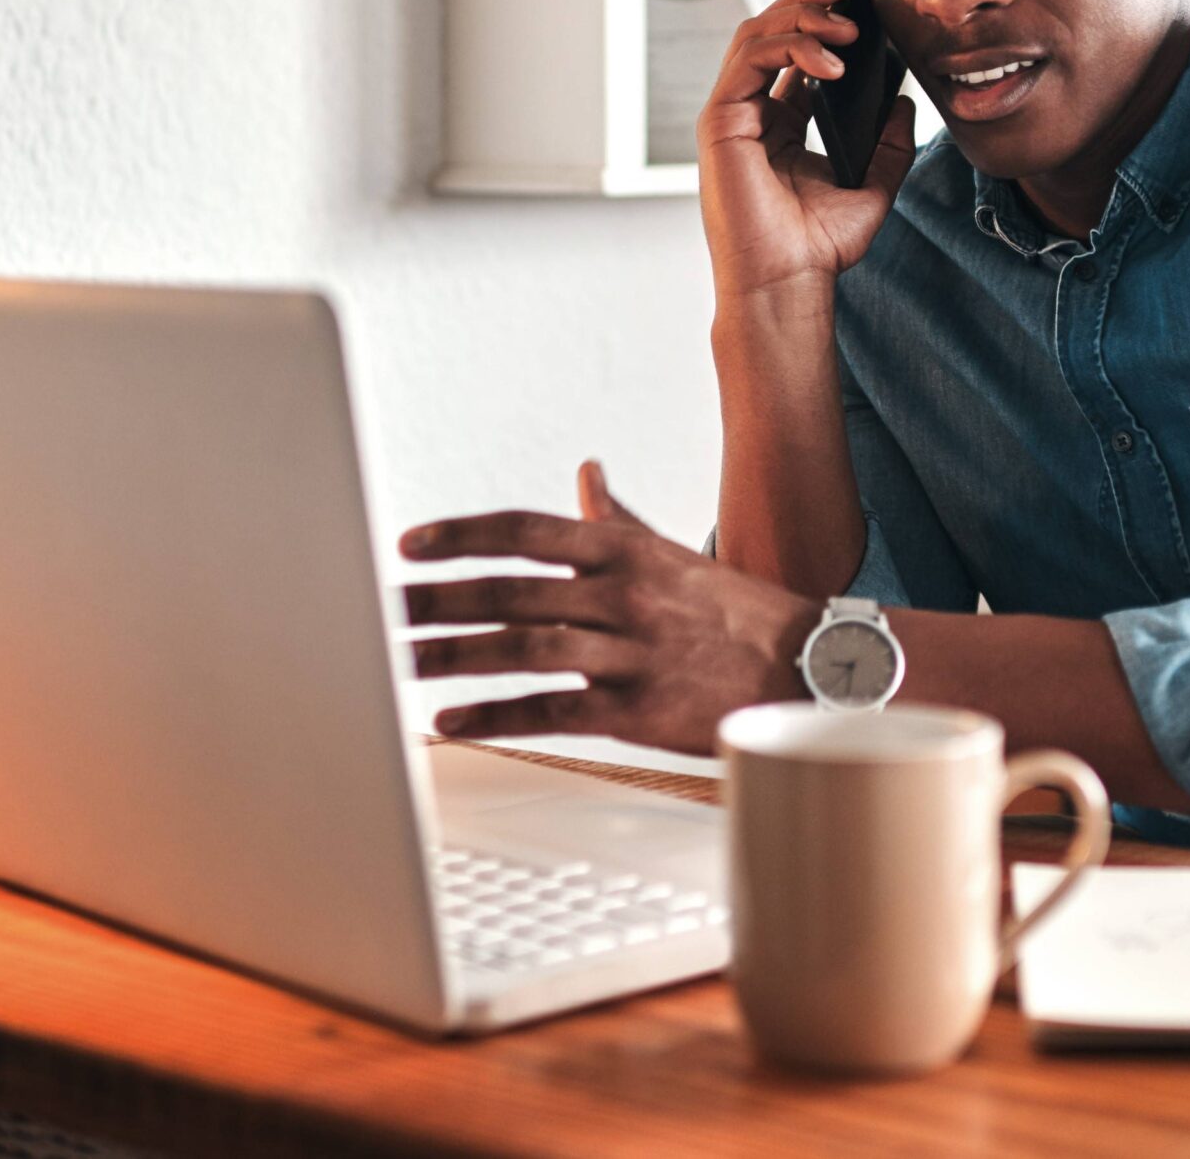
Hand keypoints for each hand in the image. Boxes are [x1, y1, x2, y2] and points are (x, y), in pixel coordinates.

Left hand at [401, 461, 815, 753]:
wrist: (805, 668)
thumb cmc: (731, 610)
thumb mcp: (670, 553)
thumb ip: (616, 517)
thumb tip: (586, 471)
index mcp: (623, 551)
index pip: (526, 531)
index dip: (462, 536)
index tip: (410, 544)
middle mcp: (622, 596)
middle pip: (510, 592)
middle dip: (438, 600)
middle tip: (384, 607)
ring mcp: (629, 654)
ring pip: (524, 649)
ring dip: (454, 656)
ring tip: (401, 661)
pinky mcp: (636, 712)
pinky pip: (553, 711)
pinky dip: (497, 715)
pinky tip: (453, 718)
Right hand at [697, 0, 918, 305]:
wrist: (788, 283)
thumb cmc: (817, 247)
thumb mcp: (872, 186)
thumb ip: (889, 143)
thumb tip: (904, 101)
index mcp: (781, 123)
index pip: (796, 50)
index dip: (826, 16)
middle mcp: (752, 112)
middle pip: (773, 29)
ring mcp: (732, 114)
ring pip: (758, 34)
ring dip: (804, 16)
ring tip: (848, 22)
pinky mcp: (722, 121)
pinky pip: (750, 60)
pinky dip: (790, 47)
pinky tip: (830, 61)